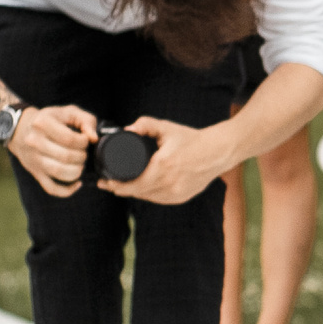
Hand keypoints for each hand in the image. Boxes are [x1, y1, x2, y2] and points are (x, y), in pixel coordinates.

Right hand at [7, 103, 97, 197]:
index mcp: (42, 123)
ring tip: (80, 163)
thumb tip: (94, 139)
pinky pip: (52, 188)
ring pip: (60, 172)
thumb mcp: (69, 112)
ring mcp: (34, 159)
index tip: (85, 140)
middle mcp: (34, 141)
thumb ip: (87, 121)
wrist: (20, 129)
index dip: (84, 142)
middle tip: (83, 152)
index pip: (70, 139)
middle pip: (67, 156)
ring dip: (77, 170)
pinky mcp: (35, 173)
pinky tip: (77, 183)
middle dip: (82, 156)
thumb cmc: (50, 119)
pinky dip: (67, 190)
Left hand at [99, 116, 232, 205]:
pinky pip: (159, 199)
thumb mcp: (167, 128)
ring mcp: (177, 193)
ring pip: (147, 197)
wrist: (218, 152)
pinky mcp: (182, 197)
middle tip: (109, 184)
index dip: (115, 186)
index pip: (132, 184)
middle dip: (120, 190)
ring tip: (124, 185)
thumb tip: (127, 128)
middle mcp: (169, 183)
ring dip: (135, 193)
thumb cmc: (191, 139)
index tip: (104, 182)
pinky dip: (149, 195)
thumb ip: (146, 124)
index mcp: (163, 166)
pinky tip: (143, 189)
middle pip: (137, 193)